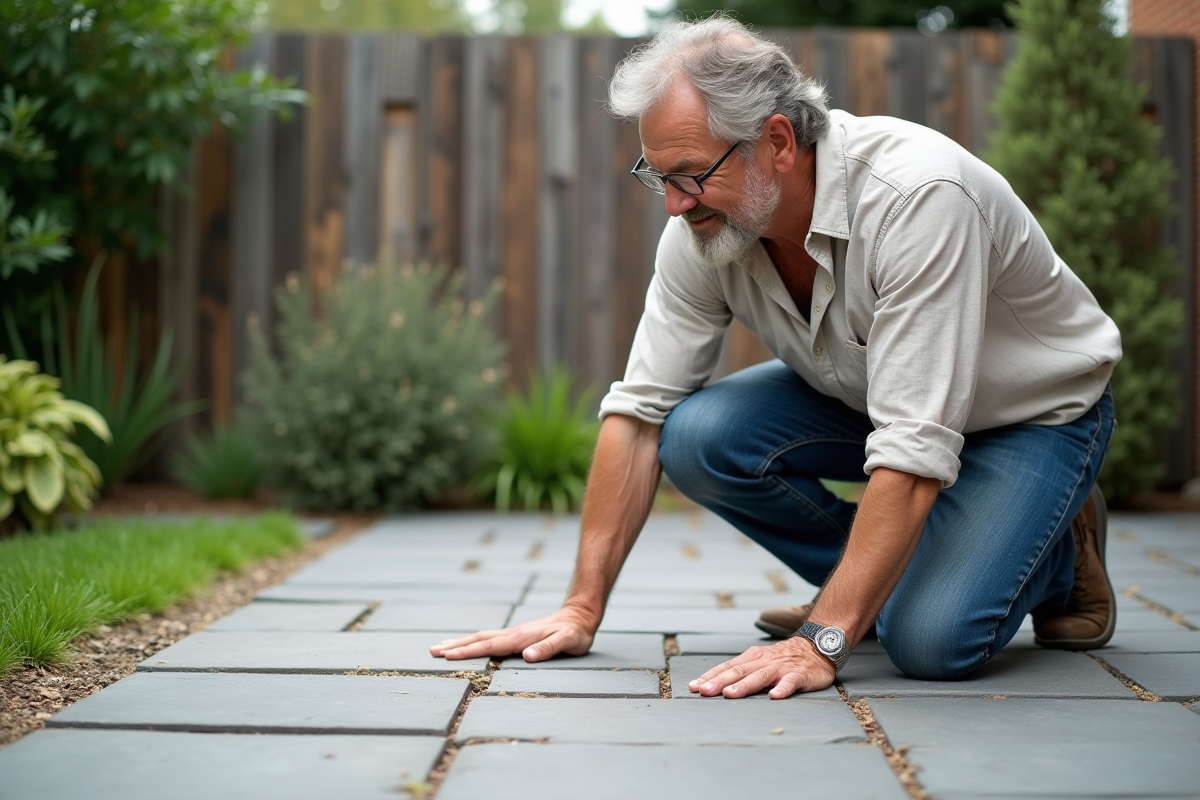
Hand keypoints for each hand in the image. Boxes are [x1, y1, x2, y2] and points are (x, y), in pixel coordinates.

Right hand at [429, 607, 596, 662]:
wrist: (580, 615)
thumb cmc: (576, 632)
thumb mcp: (568, 642)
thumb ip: (548, 648)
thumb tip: (527, 657)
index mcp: (521, 638)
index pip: (489, 646)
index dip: (468, 652)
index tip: (447, 656)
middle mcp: (513, 634)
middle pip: (478, 640)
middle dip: (454, 647)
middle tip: (431, 652)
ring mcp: (514, 633)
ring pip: (481, 637)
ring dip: (460, 643)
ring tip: (439, 647)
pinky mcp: (516, 635)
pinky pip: (489, 638)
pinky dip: (473, 642)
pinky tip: (467, 644)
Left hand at [688, 637, 835, 698]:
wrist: (816, 646)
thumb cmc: (783, 658)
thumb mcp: (760, 661)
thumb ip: (742, 672)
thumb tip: (716, 685)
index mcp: (752, 658)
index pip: (727, 667)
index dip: (710, 676)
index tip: (694, 686)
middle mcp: (763, 661)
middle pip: (738, 671)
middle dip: (719, 681)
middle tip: (704, 691)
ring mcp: (781, 668)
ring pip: (760, 676)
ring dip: (744, 685)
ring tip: (730, 694)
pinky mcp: (799, 675)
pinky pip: (790, 682)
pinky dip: (782, 688)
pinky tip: (774, 696)